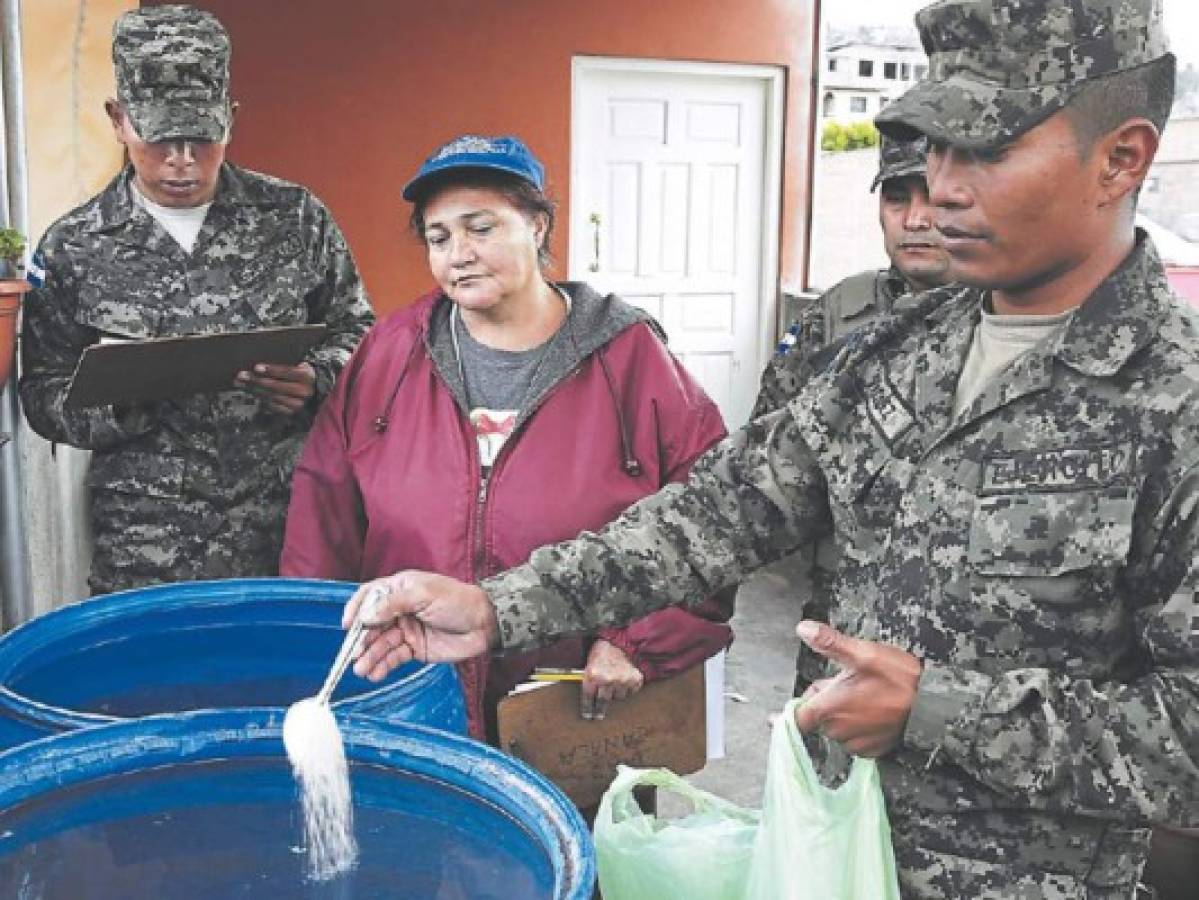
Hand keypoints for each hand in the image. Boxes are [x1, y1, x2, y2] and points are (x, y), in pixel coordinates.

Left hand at [235, 361, 315, 414]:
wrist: (317, 393)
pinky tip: (252, 393)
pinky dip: (261, 398)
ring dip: (254, 390)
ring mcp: (297, 403)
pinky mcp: (292, 412)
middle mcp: (303, 391)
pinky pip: (273, 405)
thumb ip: (285, 368)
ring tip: (241, 384)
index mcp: (306, 376)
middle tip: (242, 376)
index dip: (271, 370)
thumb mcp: (300, 367)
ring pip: (272, 396)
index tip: (256, 368)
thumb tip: (261, 368)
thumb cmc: (303, 376)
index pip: (286, 372)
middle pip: (276, 385)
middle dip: (257, 380)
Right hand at [344, 571, 500, 680]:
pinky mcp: (414, 649)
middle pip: (372, 624)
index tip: (348, 624)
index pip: (370, 596)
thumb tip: (366, 615)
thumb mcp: (425, 594)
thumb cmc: (457, 601)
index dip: (356, 609)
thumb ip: (394, 603)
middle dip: (362, 640)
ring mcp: (406, 630)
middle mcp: (399, 609)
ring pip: (381, 644)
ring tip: (362, 669)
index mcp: (400, 589)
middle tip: (354, 655)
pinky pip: (394, 657)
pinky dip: (383, 666)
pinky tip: (375, 673)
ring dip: (370, 656)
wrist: (483, 624)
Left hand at [580, 640, 644, 719]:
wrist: (623, 641)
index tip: (587, 716)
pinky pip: (630, 692)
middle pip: (602, 702)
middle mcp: (607, 680)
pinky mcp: (634, 680)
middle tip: (598, 716)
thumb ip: (588, 677)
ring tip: (614, 684)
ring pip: (617, 697)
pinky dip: (628, 688)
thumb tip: (585, 693)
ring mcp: (621, 681)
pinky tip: (624, 681)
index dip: (587, 709)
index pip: (588, 698)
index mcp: (593, 675)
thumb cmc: (604, 650)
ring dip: (615, 694)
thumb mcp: (590, 662)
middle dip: (599, 710)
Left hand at [792, 620, 921, 757]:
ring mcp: (857, 743)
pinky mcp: (873, 751)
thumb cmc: (899, 678)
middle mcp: (839, 731)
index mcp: (830, 708)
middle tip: (848, 682)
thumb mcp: (863, 653)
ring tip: (865, 695)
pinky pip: (855, 738)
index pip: (797, 718)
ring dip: (843, 713)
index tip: (774, 717)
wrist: (934, 705)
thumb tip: (803, 629)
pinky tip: (874, 711)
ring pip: (837, 727)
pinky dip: (859, 726)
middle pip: (819, 717)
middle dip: (826, 700)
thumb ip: (830, 642)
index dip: (790, 713)